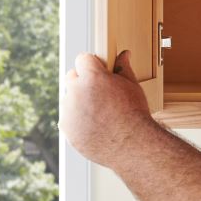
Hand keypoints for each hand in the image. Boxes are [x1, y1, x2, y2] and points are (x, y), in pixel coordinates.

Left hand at [61, 50, 151, 169]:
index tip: (97, 70)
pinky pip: (68, 118)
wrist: (132, 144)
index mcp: (93, 77)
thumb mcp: (132, 86)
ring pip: (69, 99)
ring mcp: (69, 111)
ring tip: (100, 113)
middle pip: (71, 77)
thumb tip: (124, 55)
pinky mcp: (66, 128)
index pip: (83, 59)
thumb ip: (123, 68)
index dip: (92, 64)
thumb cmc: (134, 114)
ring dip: (79, 102)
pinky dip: (77, 120)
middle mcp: (76, 92)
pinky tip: (95, 125)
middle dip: (82, 81)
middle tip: (99, 92)